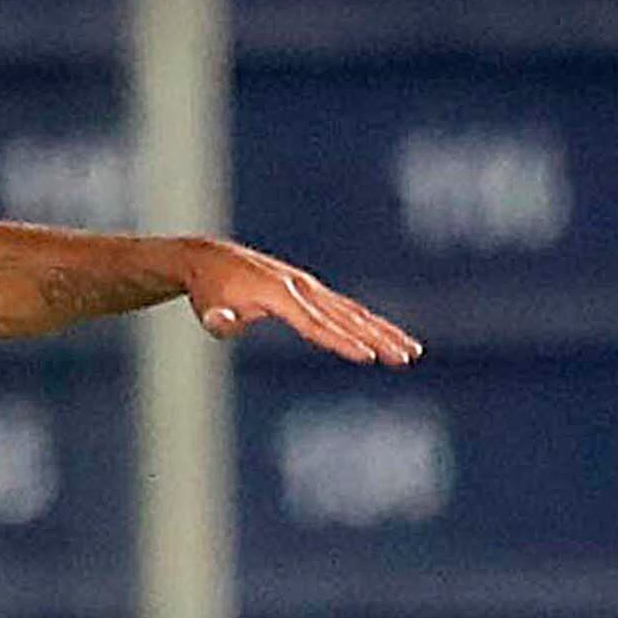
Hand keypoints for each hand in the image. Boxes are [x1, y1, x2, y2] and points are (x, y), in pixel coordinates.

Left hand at [180, 241, 421, 365]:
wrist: (210, 260)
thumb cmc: (208, 292)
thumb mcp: (205, 309)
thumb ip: (217, 320)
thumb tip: (219, 322)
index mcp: (278, 293)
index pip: (315, 325)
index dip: (341, 342)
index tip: (367, 358)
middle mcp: (300, 287)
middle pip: (345, 318)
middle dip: (378, 339)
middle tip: (406, 357)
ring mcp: (308, 287)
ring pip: (353, 312)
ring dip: (384, 332)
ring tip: (411, 352)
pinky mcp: (311, 290)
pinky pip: (345, 309)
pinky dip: (369, 323)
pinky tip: (389, 338)